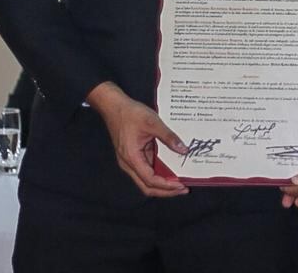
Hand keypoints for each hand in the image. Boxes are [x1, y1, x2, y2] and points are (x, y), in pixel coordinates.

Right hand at [87, 82, 188, 197]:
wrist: (114, 106)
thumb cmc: (130, 113)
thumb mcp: (153, 122)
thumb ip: (168, 137)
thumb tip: (183, 149)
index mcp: (132, 158)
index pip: (150, 180)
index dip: (166, 186)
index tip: (181, 185)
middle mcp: (129, 164)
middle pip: (147, 186)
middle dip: (165, 191)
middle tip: (183, 189)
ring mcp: (130, 161)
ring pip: (146, 180)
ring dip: (162, 183)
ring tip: (179, 182)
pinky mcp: (133, 156)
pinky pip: (146, 170)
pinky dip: (158, 173)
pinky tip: (170, 170)